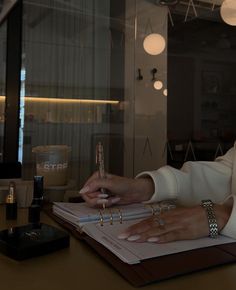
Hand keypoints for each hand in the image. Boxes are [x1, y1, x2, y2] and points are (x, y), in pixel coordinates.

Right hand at [79, 172, 153, 207]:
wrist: (135, 192)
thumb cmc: (125, 184)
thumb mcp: (110, 183)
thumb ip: (95, 185)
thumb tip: (83, 190)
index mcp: (96, 177)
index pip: (85, 189)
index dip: (92, 194)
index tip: (101, 194)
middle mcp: (96, 184)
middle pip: (88, 197)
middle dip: (98, 200)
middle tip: (106, 197)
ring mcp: (100, 192)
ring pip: (93, 202)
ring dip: (104, 202)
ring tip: (112, 198)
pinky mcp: (104, 199)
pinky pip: (100, 205)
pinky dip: (107, 204)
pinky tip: (114, 199)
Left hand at [117, 203, 231, 242]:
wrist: (209, 214)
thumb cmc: (192, 215)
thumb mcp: (175, 214)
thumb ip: (164, 219)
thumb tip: (151, 224)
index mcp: (165, 214)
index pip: (147, 220)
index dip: (135, 226)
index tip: (125, 231)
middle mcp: (168, 218)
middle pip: (149, 224)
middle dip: (135, 231)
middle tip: (124, 236)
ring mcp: (176, 225)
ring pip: (157, 229)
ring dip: (144, 234)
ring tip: (133, 239)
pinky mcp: (184, 232)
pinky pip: (171, 235)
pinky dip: (161, 238)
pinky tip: (153, 240)